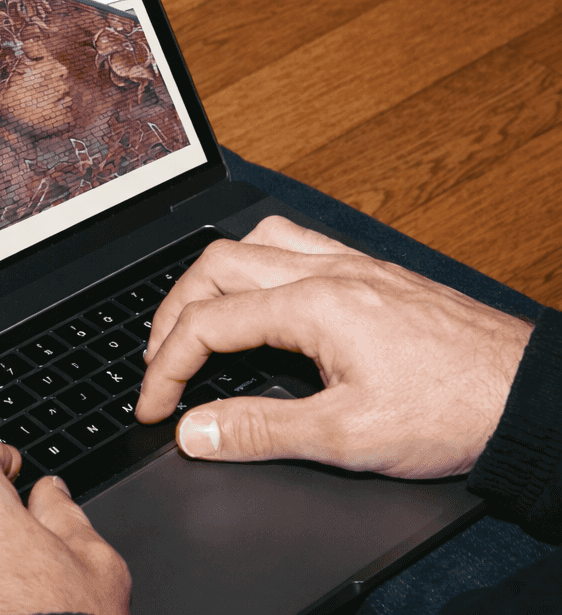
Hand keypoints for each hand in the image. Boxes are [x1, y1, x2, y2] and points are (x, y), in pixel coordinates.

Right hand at [135, 215, 532, 477]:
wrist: (533, 397)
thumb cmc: (456, 411)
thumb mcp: (348, 437)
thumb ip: (260, 430)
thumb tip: (194, 432)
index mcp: (313, 304)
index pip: (207, 322)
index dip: (166, 367)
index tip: (155, 406)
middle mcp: (327, 270)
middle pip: (216, 266)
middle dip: (173, 314)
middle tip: (160, 364)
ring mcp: (353, 265)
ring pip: (254, 241)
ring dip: (212, 279)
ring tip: (197, 321)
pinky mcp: (375, 273)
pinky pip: (296, 243)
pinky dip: (258, 265)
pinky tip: (264, 296)